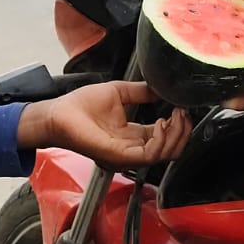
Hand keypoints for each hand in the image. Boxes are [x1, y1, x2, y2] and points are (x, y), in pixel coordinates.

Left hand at [17, 81, 190, 169]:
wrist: (59, 113)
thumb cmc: (81, 106)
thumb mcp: (119, 93)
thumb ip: (141, 92)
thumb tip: (161, 87)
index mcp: (132, 137)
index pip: (164, 138)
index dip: (177, 126)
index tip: (182, 108)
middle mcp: (131, 150)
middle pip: (169, 151)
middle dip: (182, 132)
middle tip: (184, 113)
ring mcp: (126, 156)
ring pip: (164, 155)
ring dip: (176, 135)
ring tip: (174, 116)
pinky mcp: (119, 156)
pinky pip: (149, 155)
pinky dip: (161, 139)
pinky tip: (162, 122)